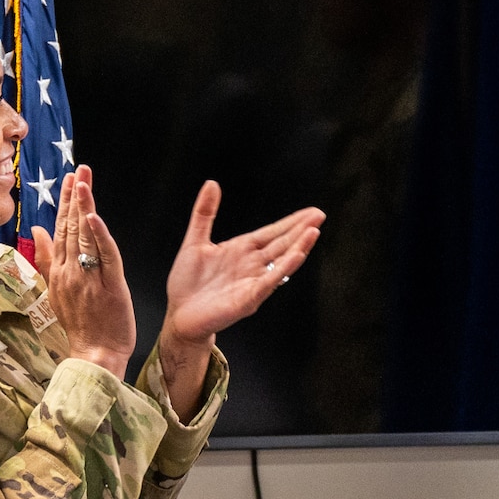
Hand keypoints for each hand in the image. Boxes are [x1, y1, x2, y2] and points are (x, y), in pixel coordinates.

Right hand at [31, 165, 135, 378]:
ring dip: (84, 208)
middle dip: (74, 197)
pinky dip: (99, 237)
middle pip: (71, 228)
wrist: (94, 355)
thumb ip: (47, 260)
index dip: (65, 203)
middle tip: (79, 169)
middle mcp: (71, 272)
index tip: (69, 179)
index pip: (60, 230)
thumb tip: (36, 231)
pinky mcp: (110, 287)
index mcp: (60, 272)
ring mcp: (89, 279)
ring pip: (85, 238)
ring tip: (84, 182)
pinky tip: (95, 217)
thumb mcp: (57, 290)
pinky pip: (105, 258)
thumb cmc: (81, 325)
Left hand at [161, 181, 323, 344]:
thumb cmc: (187, 283)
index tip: (311, 212)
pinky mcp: (247, 300)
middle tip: (320, 215)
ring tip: (313, 232)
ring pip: (281, 262)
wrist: (178, 315)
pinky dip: (283, 269)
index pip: (273, 232)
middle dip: (301, 230)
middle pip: (282, 244)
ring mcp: (252, 283)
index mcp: (242, 250)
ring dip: (298, 247)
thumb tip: (211, 183)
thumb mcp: (194, 241)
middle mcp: (252, 265)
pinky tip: (296, 256)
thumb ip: (204, 213)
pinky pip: (268, 282)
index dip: (292, 222)